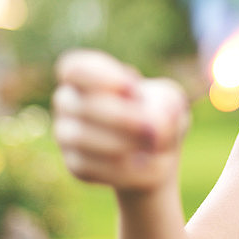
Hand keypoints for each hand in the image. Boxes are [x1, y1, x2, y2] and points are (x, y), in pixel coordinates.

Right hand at [52, 49, 189, 193]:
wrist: (158, 152)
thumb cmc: (161, 113)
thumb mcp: (171, 102)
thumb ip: (166, 106)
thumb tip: (152, 127)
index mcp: (87, 74)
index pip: (76, 69)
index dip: (102, 78)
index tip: (132, 88)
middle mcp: (68, 101)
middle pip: (84, 106)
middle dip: (122, 118)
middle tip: (152, 130)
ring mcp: (67, 134)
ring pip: (82, 139)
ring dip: (124, 144)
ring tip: (153, 147)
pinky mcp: (75, 165)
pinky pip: (91, 168)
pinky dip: (123, 169)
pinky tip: (145, 165)